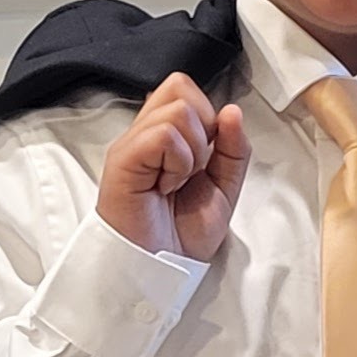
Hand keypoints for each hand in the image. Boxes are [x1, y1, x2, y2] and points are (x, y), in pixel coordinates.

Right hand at [96, 72, 250, 261]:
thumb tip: (232, 111)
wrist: (162, 269)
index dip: (207, 115)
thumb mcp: (224, 187)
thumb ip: (233, 149)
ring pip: (177, 109)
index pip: (185, 88)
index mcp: (164, 134)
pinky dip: (177, 162)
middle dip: (202, 127)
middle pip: (180, 87)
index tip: (205, 156)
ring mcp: (132, 144)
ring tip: (176, 182)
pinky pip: (163, 135)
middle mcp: (145, 132)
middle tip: (190, 168)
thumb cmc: (183, 233)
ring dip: (190, 152)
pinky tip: (165, 186)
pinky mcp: (123, 159)